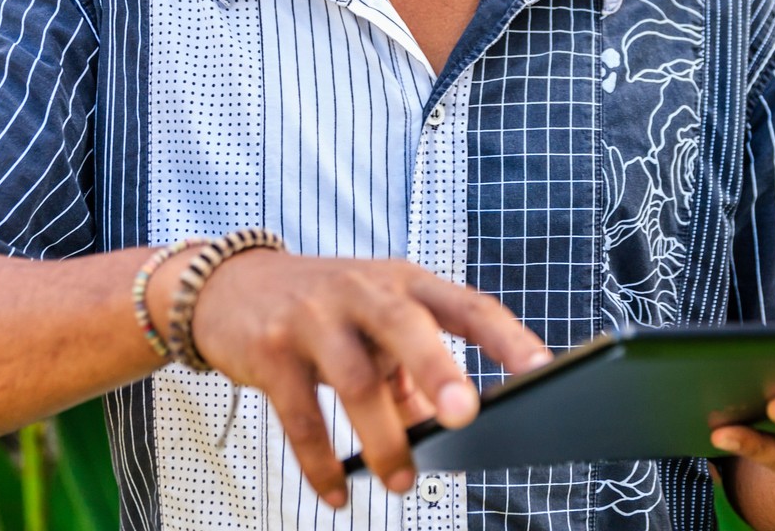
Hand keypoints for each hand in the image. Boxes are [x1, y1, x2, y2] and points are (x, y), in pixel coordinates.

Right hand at [154, 252, 551, 507]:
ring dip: (383, 439)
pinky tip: (337, 492)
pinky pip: (300, 417)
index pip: (467, 305)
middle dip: (437, 370)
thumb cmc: (328, 309)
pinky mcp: (271, 353)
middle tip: (466, 416)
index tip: (542, 368)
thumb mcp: (377, 322)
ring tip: (402, 482)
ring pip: (354, 380)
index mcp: (405, 282)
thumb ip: (414, 370)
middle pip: (406, 326)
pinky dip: (322, 462)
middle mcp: (363, 291)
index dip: (506, 337)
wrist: (232, 288)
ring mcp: (314, 319)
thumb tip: (449, 426)